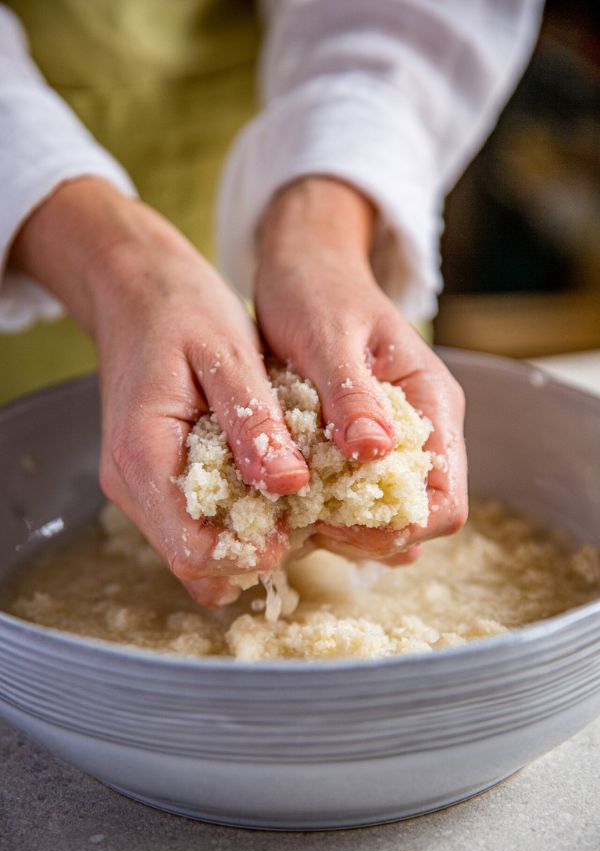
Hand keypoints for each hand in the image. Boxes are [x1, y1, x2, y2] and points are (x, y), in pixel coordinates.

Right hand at [10, 178, 309, 604]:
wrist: (136, 287)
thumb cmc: (182, 310)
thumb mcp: (228, 354)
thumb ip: (253, 422)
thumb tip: (288, 486)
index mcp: (144, 456)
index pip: (193, 551)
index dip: (251, 553)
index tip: (299, 525)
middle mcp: (131, 484)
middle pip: (194, 562)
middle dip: (253, 551)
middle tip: (303, 514)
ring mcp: (137, 485)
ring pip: (194, 548)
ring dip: (245, 540)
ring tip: (290, 503)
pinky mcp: (152, 477)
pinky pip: (192, 522)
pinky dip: (230, 520)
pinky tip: (265, 488)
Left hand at [255, 176, 467, 563]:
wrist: (305, 264)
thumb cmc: (317, 290)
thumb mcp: (328, 337)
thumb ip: (353, 394)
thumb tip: (377, 452)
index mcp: (431, 403)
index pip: (444, 500)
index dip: (398, 526)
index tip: (335, 520)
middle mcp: (424, 427)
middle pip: (419, 516)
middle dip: (369, 535)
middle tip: (308, 524)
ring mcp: (396, 436)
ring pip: (390, 512)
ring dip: (349, 528)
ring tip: (297, 515)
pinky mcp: (365, 441)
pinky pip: (363, 495)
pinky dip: (335, 510)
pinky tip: (298, 505)